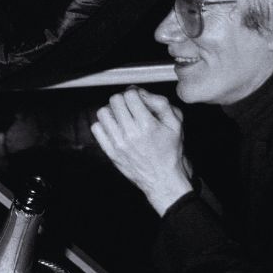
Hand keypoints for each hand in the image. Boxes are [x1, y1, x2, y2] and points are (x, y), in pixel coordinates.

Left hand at [91, 86, 192, 215]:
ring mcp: (118, 144)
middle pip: (115, 101)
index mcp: (148, 125)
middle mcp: (131, 134)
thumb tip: (142, 93)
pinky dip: (104, 124)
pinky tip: (115, 127)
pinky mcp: (110, 152)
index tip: (138, 99)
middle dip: (123, 100)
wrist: (163, 179)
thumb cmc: (171, 152)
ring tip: (121, 116)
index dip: (135, 93)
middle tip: (130, 106)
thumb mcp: (176, 124)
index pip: (130, 95)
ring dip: (112, 111)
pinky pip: (97, 128)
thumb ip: (161, 103)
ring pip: (103, 112)